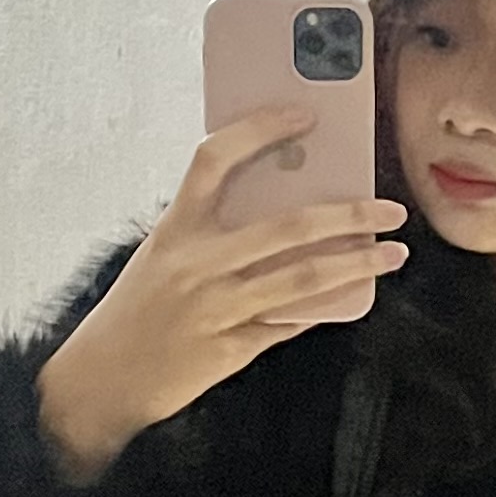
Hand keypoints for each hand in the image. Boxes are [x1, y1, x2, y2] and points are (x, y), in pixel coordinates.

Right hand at [43, 104, 408, 441]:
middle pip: (287, 226)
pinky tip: (353, 295)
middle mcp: (197, 264)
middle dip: (350, 214)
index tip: (305, 116)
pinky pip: (290, 322)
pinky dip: (324, 306)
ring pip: (304, 279)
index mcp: (175, 228)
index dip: (259, 130)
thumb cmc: (136, 311)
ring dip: (357, 264)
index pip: (215, 159)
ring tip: (392, 254)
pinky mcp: (230, 349)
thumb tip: (285, 207)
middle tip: (391, 209)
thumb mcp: (162, 255)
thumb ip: (211, 232)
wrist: (102, 379)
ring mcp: (217, 309)